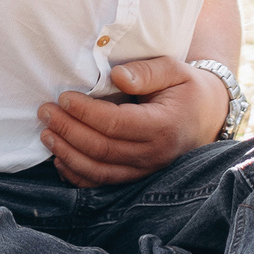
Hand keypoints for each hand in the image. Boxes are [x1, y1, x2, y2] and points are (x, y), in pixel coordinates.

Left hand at [35, 57, 227, 186]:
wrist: (208, 115)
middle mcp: (154, 154)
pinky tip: (59, 159)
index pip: (115, 124)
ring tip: (46, 134)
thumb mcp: (174, 69)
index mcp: (163, 126)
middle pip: (102, 149)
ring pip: (99, 172)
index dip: (85, 112)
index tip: (63, 97)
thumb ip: (146, 72)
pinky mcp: (137, 177)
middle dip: (68, 131)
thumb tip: (116, 76)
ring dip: (68, 155)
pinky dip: (78, 175)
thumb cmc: (187, 88)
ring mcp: (146, 170)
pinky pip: (104, 183)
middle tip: (45, 112)